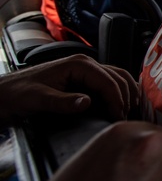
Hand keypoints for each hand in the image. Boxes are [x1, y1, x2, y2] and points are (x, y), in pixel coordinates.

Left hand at [0, 54, 137, 125]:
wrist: (4, 94)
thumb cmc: (18, 94)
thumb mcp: (38, 99)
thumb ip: (62, 102)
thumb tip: (87, 102)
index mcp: (78, 64)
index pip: (108, 80)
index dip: (117, 99)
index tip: (119, 116)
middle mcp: (84, 64)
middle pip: (117, 76)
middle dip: (126, 96)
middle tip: (126, 117)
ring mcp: (85, 70)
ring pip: (117, 77)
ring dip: (126, 92)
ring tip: (129, 110)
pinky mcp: (83, 79)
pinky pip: (108, 82)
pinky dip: (118, 92)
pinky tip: (120, 104)